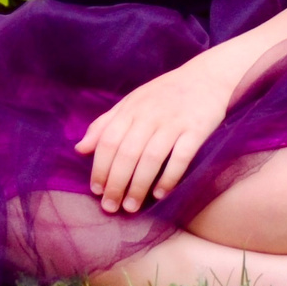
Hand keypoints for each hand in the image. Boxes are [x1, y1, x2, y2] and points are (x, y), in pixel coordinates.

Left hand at [74, 56, 234, 213]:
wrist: (206, 77)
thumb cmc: (164, 94)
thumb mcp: (131, 103)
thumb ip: (105, 125)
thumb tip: (80, 149)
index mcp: (130, 109)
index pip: (108, 141)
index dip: (100, 167)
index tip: (96, 190)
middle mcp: (149, 115)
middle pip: (127, 153)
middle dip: (116, 183)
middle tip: (111, 207)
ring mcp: (173, 121)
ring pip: (151, 158)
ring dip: (139, 186)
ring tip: (131, 207)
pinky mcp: (196, 129)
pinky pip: (181, 157)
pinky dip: (169, 177)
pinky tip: (160, 195)